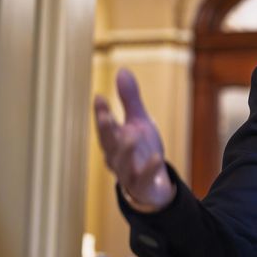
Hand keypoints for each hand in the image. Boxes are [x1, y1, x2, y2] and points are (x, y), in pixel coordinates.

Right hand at [93, 68, 174, 210]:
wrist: (153, 184)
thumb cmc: (142, 150)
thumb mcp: (139, 122)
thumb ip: (130, 99)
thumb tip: (122, 70)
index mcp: (113, 139)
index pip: (105, 124)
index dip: (101, 112)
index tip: (99, 96)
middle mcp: (115, 157)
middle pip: (108, 143)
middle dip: (106, 130)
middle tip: (105, 116)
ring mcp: (127, 173)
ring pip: (121, 163)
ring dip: (125, 150)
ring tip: (131, 136)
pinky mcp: (141, 186)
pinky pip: (143, 179)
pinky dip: (148, 169)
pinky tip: (156, 158)